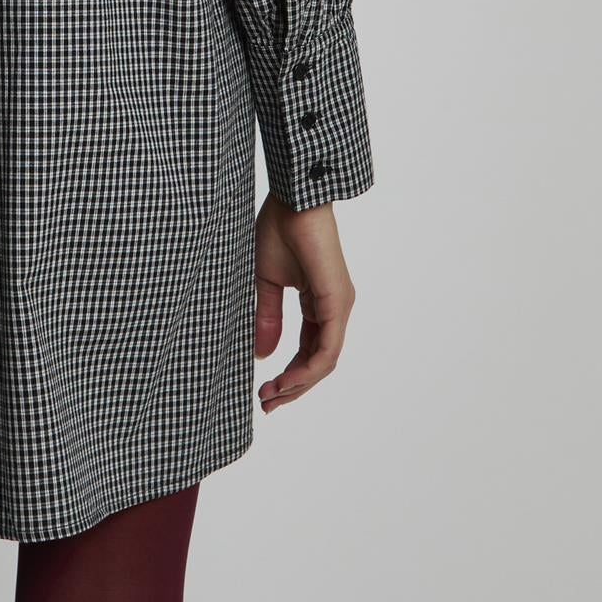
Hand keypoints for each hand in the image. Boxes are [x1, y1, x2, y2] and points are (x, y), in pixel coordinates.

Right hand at [254, 191, 355, 413]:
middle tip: (266, 403)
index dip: (287, 374)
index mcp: (318, 303)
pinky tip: (288, 381)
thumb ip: (268, 318)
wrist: (293, 198)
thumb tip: (264, 356)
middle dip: (291, 387)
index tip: (262, 390)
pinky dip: (308, 370)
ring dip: (297, 384)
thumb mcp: (266, 281)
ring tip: (271, 396)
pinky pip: (327, 350)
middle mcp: (333, 309)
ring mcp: (338, 307)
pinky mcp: (337, 302)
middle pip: (318, 363)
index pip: (307, 351)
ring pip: (324, 362)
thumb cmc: (279, 229)